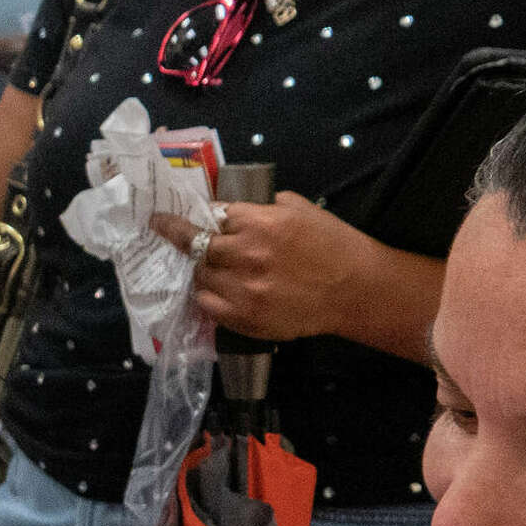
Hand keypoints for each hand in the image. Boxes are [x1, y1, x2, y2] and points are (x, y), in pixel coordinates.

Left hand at [150, 192, 379, 341]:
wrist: (357, 290)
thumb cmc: (333, 245)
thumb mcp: (301, 209)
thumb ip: (263, 207)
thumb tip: (232, 211)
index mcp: (260, 223)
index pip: (211, 216)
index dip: (197, 217)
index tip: (168, 218)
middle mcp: (246, 255)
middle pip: (198, 246)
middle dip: (187, 241)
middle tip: (178, 239)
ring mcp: (244, 290)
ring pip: (200, 277)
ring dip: (202, 270)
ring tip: (213, 268)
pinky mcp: (246, 318)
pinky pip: (208, 305)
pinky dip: (208, 296)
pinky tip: (217, 290)